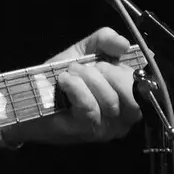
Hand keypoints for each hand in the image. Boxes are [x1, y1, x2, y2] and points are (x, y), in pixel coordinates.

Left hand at [6, 28, 143, 144]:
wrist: (30, 96)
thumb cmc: (61, 77)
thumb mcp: (85, 52)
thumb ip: (105, 41)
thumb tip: (124, 43)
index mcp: (128, 101)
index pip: (143, 86)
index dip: (123, 69)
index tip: (102, 62)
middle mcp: (122, 120)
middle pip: (130, 93)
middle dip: (106, 72)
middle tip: (83, 67)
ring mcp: (105, 129)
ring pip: (109, 100)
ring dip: (86, 79)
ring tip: (69, 74)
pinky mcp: (85, 132)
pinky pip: (90, 108)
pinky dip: (76, 89)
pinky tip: (64, 81)